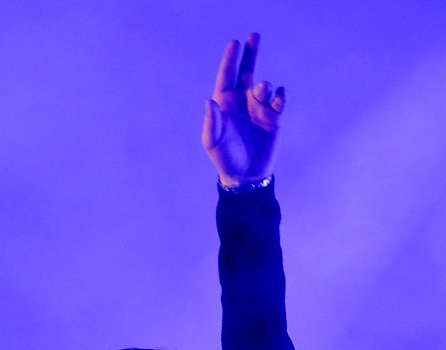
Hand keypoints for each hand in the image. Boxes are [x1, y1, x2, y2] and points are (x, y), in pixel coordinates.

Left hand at [203, 33, 286, 186]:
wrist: (246, 174)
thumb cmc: (224, 158)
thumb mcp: (213, 142)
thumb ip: (212, 122)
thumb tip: (209, 100)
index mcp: (224, 104)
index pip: (227, 77)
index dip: (231, 60)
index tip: (235, 43)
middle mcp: (242, 102)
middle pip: (247, 72)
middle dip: (250, 54)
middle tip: (254, 36)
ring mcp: (259, 108)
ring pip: (264, 86)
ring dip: (264, 85)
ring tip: (261, 91)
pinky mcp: (274, 117)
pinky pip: (280, 99)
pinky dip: (280, 95)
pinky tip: (276, 99)